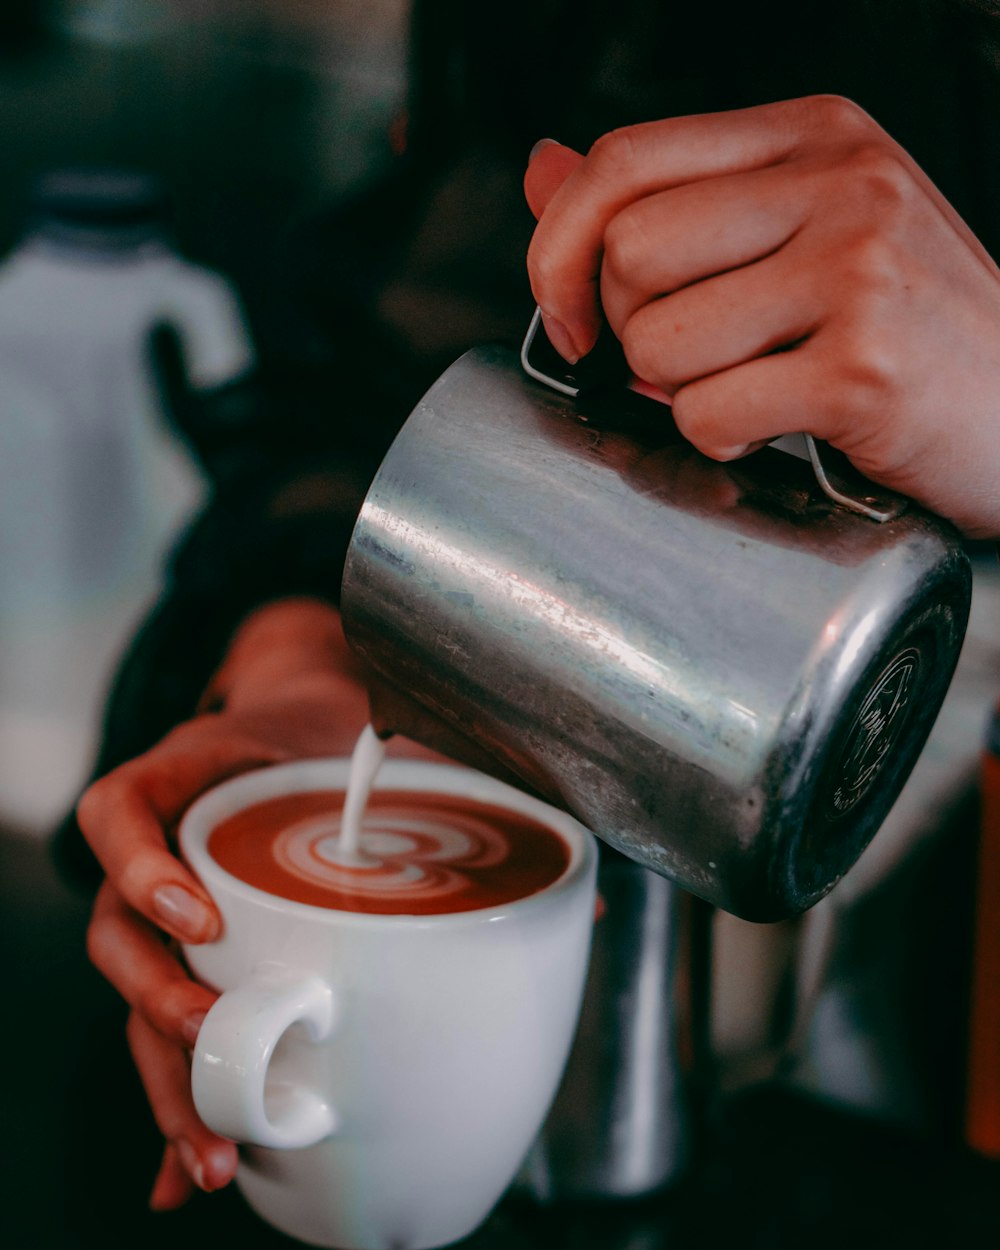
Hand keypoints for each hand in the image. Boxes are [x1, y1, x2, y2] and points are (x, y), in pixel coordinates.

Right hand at [78, 599, 404, 1208]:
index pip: (120, 811)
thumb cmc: (326, 728)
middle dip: (156, 1000)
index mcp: (192, 778)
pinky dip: (170, 1101)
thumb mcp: (380, 736)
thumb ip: (460, 787)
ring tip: (209, 1144)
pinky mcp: (190, 953)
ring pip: (133, 997)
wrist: (297, 718)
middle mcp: (163, 847)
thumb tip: (579, 891)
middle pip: (116, 933)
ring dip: (163, 1075)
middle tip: (214, 1037)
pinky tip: (184, 1172)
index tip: (200, 913)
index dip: (142, 867)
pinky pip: (161, 1029)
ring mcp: (168, 904)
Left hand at [525, 96, 999, 537]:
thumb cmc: (906, 324)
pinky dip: (719, 439)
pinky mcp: (861, 369)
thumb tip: (542, 168)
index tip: (570, 311)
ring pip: (658, 341)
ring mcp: (858, 272)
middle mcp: (841, 183)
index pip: (623, 161)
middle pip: (629, 252)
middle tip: (691, 357)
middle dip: (630, 330)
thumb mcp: (797, 229)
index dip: (559, 246)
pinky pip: (708, 414)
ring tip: (751, 388)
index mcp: (813, 134)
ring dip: (679, 392)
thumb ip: (670, 201)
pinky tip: (774, 427)